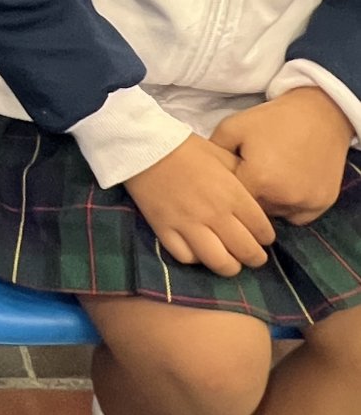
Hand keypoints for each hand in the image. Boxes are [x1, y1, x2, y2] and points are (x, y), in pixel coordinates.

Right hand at [125, 133, 274, 276]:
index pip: (261, 230)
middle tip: (254, 256)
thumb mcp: (224, 156)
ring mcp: (188, 225)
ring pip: (218, 262)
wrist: (147, 148)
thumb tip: (257, 199)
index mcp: (232, 194)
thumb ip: (244, 178)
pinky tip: (201, 252)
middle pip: (245, 251)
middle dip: (255, 258)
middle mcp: (214, 214)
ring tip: (231, 263)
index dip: (266, 238)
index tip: (264, 238)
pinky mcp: (165, 230)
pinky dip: (197, 259)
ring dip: (230, 267)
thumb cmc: (189, 149)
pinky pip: (187, 258)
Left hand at [211, 90, 353, 225]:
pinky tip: (287, 184)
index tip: (226, 181)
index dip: (227, 192)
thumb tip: (200, 176)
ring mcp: (306, 202)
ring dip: (268, 202)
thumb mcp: (232, 127)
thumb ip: (213, 154)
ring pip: (275, 213)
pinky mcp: (323, 203)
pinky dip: (291, 205)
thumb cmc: (273, 119)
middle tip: (250, 175)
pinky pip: (297, 215)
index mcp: (258, 179)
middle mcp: (283, 197)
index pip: (231, 203)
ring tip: (269, 177)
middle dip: (247, 198)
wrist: (319, 113)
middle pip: (253, 211)